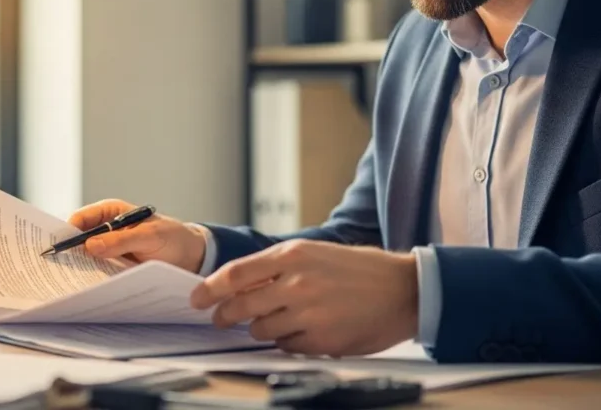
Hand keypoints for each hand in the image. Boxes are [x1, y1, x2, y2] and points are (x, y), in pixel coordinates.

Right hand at [68, 199, 208, 272]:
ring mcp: (108, 250)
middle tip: (58, 271)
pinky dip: (92, 281)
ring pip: (86, 259)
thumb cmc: (173, 238)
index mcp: (111, 213)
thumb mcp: (151, 236)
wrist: (192, 258)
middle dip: (69, 254)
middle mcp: (105, 230)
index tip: (58, 249)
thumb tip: (90, 245)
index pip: (80, 219)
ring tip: (69, 286)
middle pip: (78, 241)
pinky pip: (98, 273)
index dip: (66, 232)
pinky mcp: (114, 268)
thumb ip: (122, 240)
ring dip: (79, 270)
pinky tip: (88, 292)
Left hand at [190, 240, 418, 356]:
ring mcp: (308, 313)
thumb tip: (239, 285)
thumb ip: (278, 267)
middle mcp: (297, 283)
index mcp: (293, 256)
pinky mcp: (321, 339)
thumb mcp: (315, 254)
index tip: (196, 298)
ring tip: (279, 320)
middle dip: (224, 316)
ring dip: (260, 329)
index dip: (210, 289)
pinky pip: (286, 346)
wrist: (404, 290)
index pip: (236, 274)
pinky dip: (288, 341)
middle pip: (241, 306)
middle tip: (220, 319)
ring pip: (261, 330)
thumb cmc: (359, 270)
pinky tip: (303, 331)